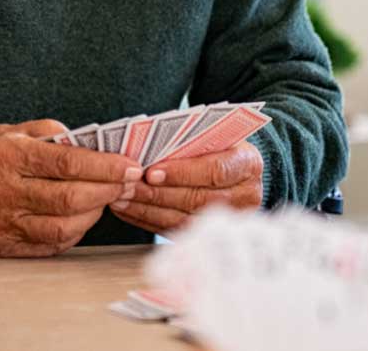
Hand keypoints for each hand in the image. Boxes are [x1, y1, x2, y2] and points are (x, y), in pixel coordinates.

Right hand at [0, 120, 141, 257]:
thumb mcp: (20, 130)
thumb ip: (57, 134)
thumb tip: (100, 149)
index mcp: (6, 155)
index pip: (66, 163)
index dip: (104, 167)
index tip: (130, 166)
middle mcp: (1, 190)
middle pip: (69, 198)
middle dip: (107, 190)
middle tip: (128, 183)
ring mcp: (1, 222)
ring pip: (64, 226)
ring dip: (95, 213)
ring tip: (106, 198)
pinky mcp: (4, 246)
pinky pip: (53, 243)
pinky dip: (76, 230)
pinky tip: (84, 215)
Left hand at [110, 141, 262, 234]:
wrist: (233, 167)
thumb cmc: (214, 144)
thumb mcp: (209, 135)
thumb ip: (187, 142)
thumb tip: (145, 148)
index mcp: (247, 164)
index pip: (214, 170)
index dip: (181, 173)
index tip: (151, 173)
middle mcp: (246, 195)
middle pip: (196, 198)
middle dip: (156, 194)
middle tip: (126, 186)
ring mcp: (230, 218)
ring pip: (183, 218)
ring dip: (147, 209)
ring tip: (120, 198)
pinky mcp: (212, 232)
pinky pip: (176, 229)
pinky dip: (147, 220)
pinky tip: (127, 210)